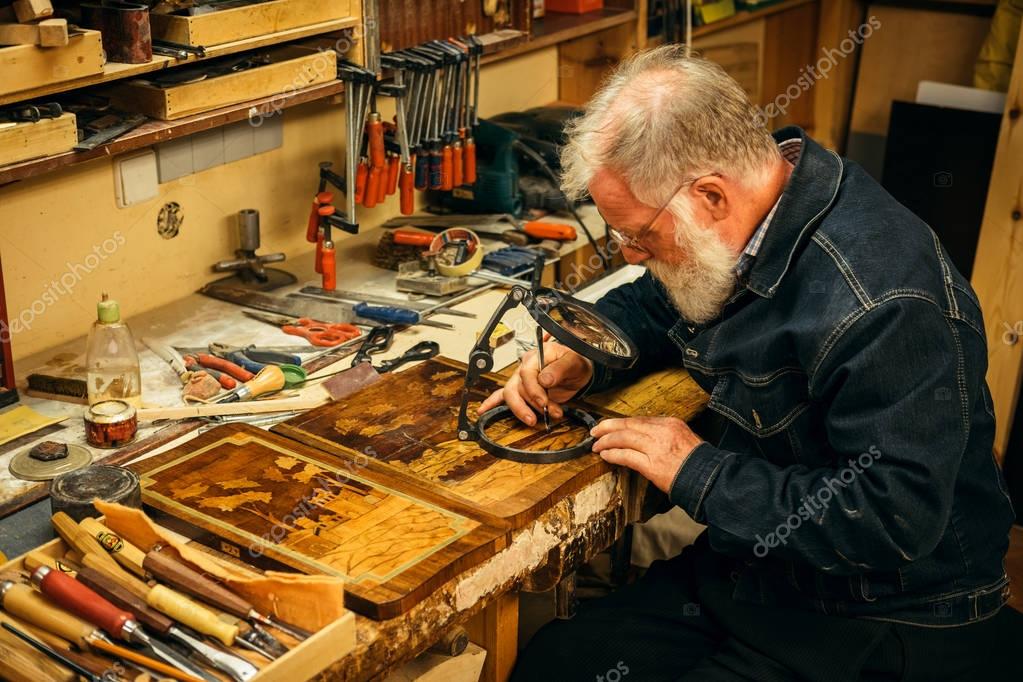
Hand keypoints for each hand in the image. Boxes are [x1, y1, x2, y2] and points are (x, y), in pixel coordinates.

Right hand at [477, 342, 592, 425]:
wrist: (579, 370)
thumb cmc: (576, 362)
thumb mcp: (573, 362)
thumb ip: (560, 369)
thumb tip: (545, 379)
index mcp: (536, 356)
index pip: (526, 373)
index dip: (534, 390)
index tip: (545, 403)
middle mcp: (525, 367)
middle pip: (517, 387)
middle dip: (531, 403)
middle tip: (546, 413)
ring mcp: (521, 379)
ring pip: (511, 394)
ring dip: (522, 410)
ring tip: (535, 420)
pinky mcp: (522, 390)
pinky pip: (502, 394)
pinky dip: (492, 402)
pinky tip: (483, 410)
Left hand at [591, 417, 703, 492]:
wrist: (709, 479)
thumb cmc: (698, 463)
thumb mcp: (683, 439)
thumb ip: (664, 435)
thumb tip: (644, 438)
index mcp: (671, 423)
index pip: (640, 420)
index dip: (622, 423)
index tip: (612, 426)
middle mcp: (662, 431)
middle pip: (628, 424)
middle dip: (608, 427)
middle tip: (595, 431)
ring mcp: (656, 447)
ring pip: (623, 438)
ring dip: (606, 441)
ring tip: (596, 444)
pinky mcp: (651, 465)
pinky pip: (626, 456)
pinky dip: (612, 454)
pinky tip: (605, 455)